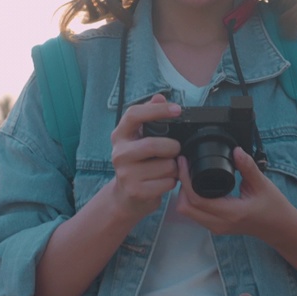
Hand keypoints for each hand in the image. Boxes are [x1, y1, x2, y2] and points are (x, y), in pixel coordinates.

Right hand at [107, 94, 181, 222]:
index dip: (157, 110)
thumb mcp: (139, 140)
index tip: (177, 110)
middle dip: (172, 147)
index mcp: (120, 135)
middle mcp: (119, 153)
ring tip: (167, 169)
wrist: (126, 198)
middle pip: (153, 144)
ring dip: (173, 168)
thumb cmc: (137, 164)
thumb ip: (150, 117)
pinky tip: (164, 182)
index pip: (134, 115)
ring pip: (165, 166)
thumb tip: (159, 97)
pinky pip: (166, 183)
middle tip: (175, 150)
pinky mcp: (135, 191)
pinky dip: (171, 182)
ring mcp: (125, 174)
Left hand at [175, 146, 295, 238]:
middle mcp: (220, 223)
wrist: (280, 228)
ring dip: (184, 194)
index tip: (184, 162)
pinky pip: (194, 215)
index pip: (196, 199)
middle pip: (185, 208)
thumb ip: (248, 167)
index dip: (185, 180)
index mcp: (231, 213)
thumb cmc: (274, 208)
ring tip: (188, 175)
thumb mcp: (263, 184)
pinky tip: (195, 187)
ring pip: (187, 212)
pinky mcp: (216, 227)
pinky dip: (190, 201)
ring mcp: (217, 227)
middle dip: (180, 187)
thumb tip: (236, 151)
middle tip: (184, 167)